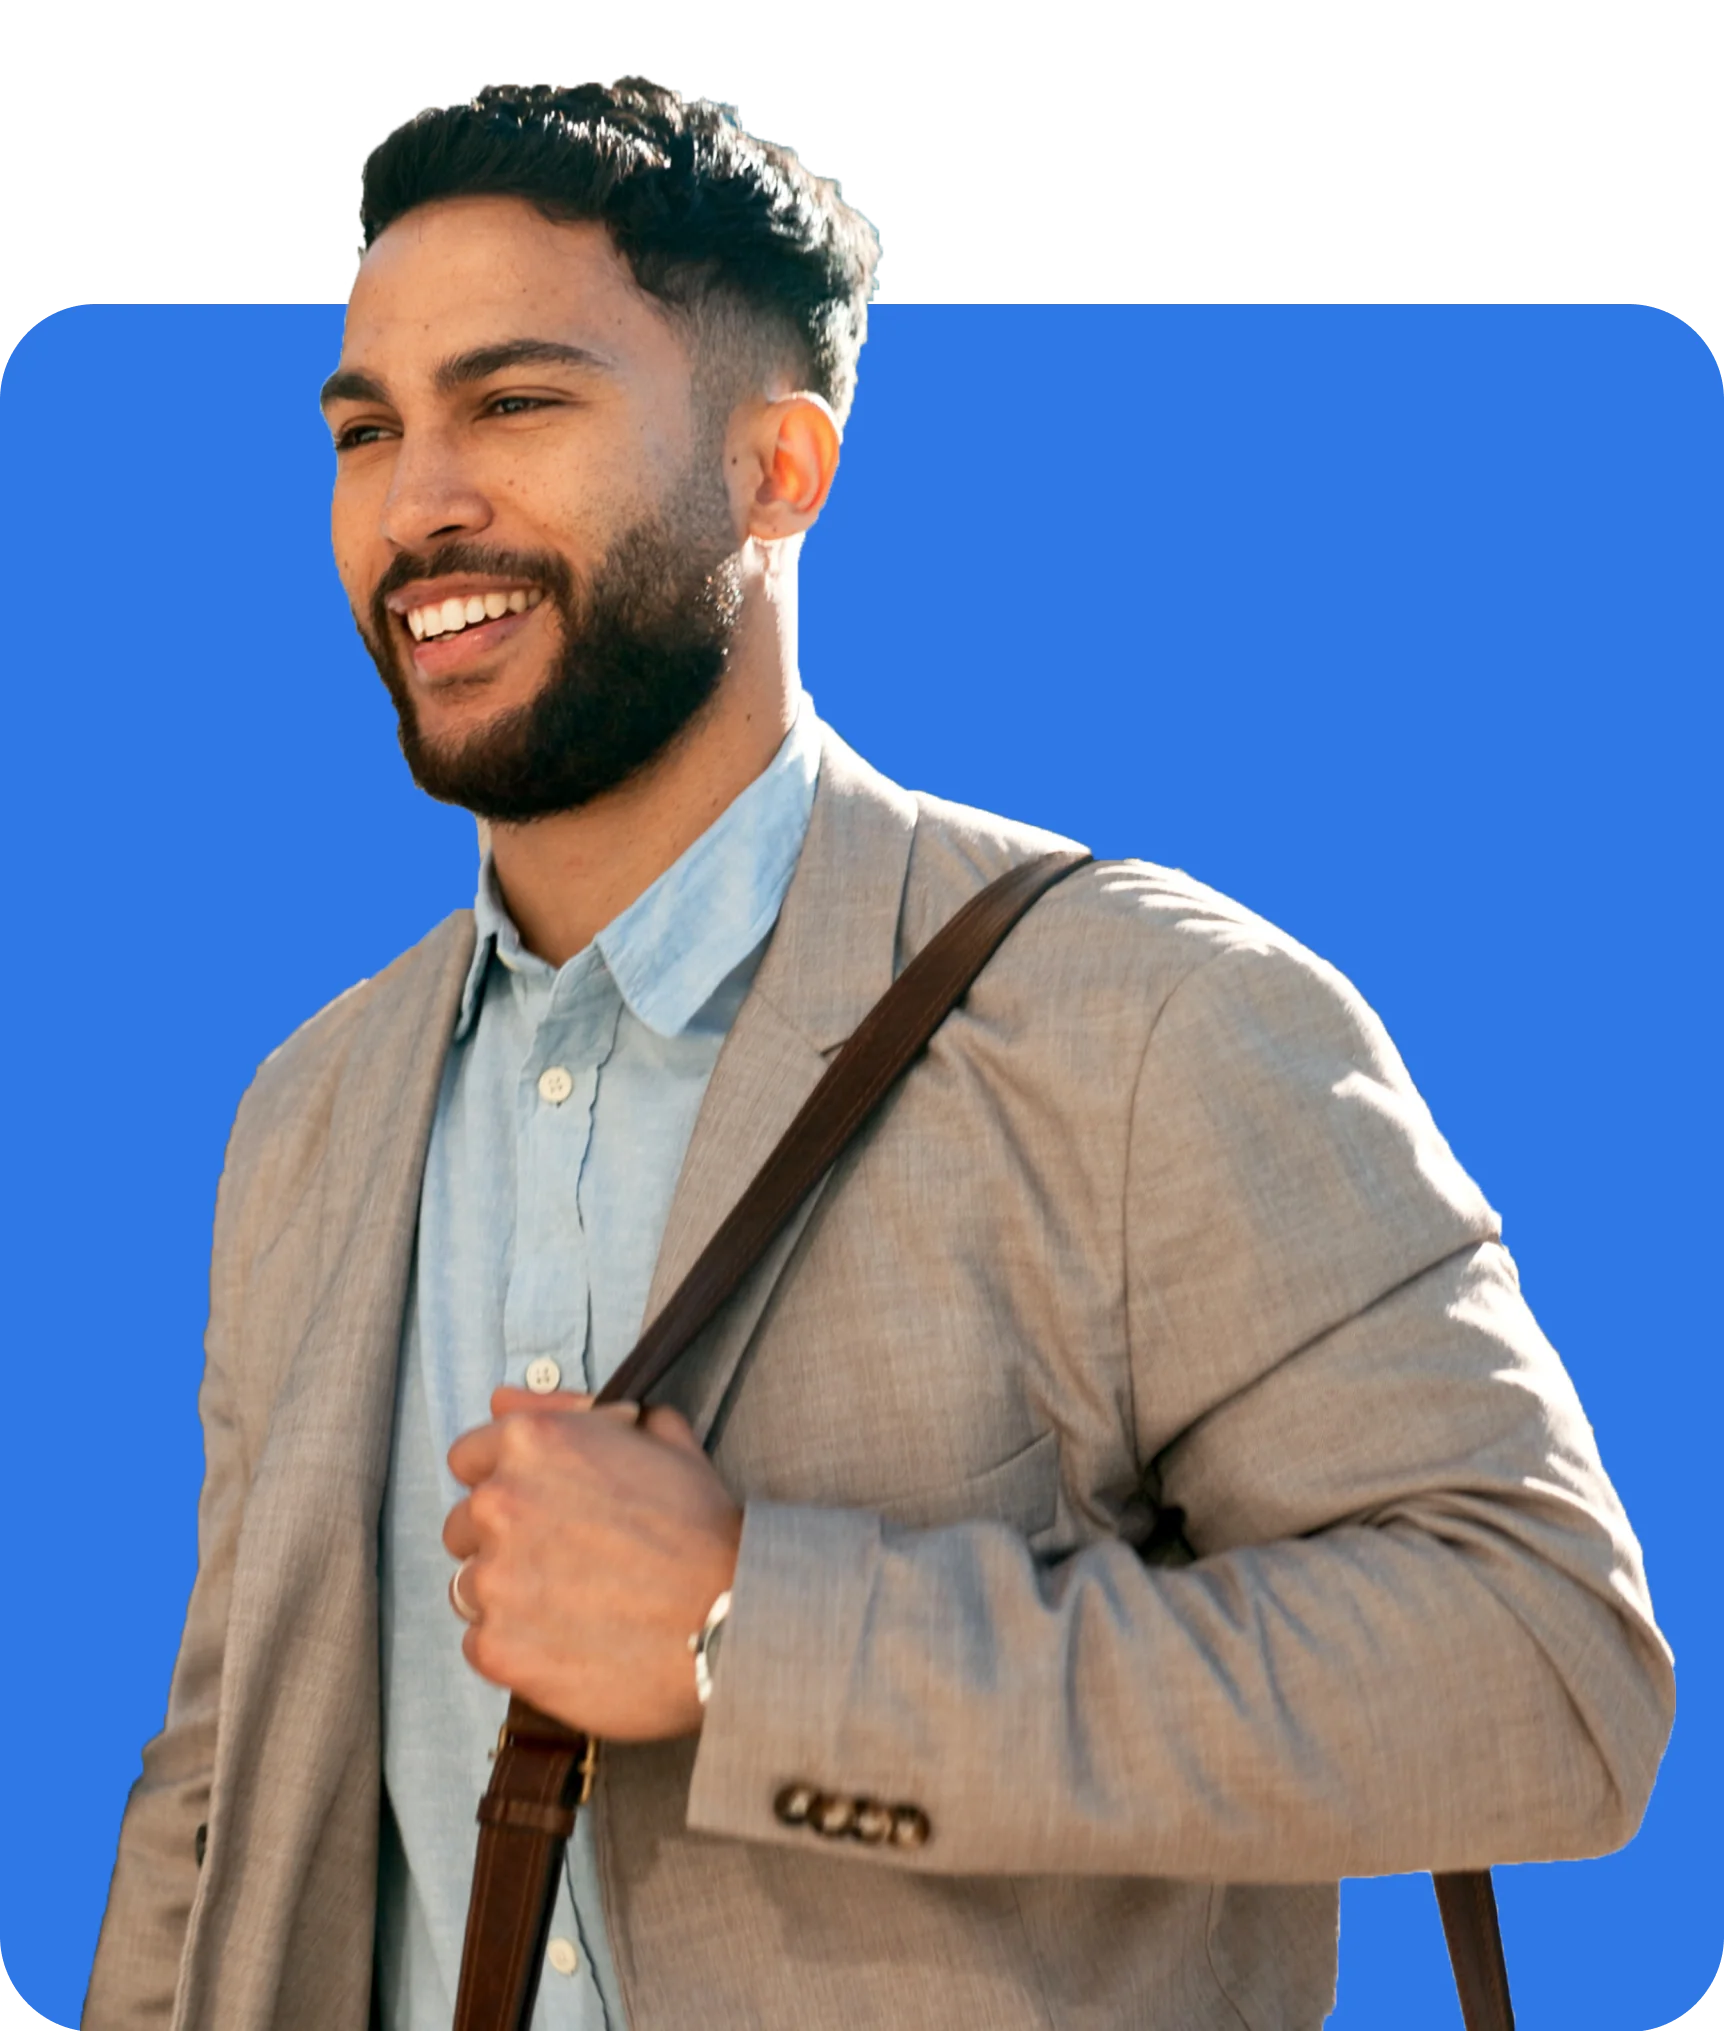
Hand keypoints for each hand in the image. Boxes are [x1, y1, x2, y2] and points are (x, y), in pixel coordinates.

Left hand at [443, 1386, 741, 1741]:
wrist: (729, 1616)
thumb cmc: (699, 1525)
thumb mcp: (656, 1436)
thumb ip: (572, 1410)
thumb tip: (504, 1398)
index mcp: (531, 1443)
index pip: (469, 1457)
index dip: (505, 1479)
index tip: (538, 1505)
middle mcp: (499, 1503)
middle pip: (463, 1525)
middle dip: (504, 1539)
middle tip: (565, 1560)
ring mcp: (492, 1578)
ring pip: (468, 1585)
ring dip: (507, 1593)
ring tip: (570, 1605)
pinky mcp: (495, 1646)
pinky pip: (481, 1642)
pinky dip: (517, 1645)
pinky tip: (569, 1641)